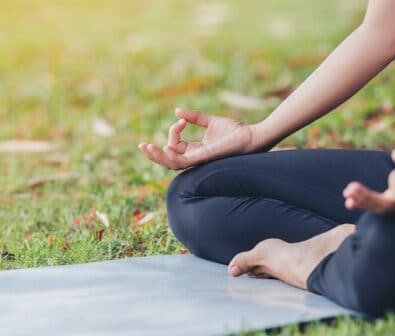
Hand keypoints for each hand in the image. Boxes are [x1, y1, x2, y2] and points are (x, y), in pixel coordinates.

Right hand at [139, 108, 254, 169]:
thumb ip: (195, 117)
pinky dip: (172, 156)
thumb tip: (176, 112)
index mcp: (197, 150)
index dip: (173, 131)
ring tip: (146, 147)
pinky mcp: (204, 158)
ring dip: (157, 157)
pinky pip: (183, 162)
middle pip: (169, 160)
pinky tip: (165, 148)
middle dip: (154, 154)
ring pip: (172, 164)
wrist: (252, 136)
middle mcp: (196, 157)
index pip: (175, 145)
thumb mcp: (211, 121)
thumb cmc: (236, 132)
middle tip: (141, 146)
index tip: (182, 119)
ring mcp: (199, 160)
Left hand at [343, 149, 394, 213]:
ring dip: (363, 200)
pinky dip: (366, 203)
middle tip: (350, 188)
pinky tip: (349, 202)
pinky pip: (381, 206)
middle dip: (368, 198)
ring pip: (382, 208)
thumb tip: (394, 155)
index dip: (394, 180)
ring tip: (346, 194)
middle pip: (387, 207)